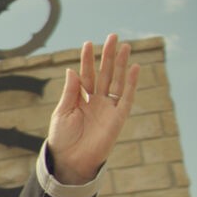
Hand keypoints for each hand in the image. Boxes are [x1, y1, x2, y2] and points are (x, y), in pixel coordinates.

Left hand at [47, 34, 139, 183]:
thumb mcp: (62, 112)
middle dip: (108, 56)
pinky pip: (126, 98)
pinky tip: (133, 68)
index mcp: (80, 99)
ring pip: (116, 82)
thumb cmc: (62, 138)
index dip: (87, 60)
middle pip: (104, 74)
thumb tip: (72, 70)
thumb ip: (70, 92)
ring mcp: (108, 108)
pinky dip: (130, 83)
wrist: (70, 160)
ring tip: (125, 46)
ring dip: (121, 65)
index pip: (86, 75)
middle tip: (113, 36)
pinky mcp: (118, 118)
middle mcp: (96, 101)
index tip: (88, 43)